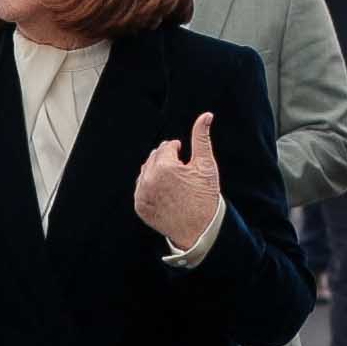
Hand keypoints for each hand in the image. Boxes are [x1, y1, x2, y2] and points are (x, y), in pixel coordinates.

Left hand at [132, 110, 222, 253]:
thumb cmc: (205, 197)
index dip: (177, 151)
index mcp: (164, 167)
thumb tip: (206, 116)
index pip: (166, 146)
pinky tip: (166, 193)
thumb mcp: (206, 165)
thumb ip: (202, 138)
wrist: (199, 229)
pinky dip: (151, 187)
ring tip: (174, 183)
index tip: (185, 161)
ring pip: (146, 171)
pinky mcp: (139, 206)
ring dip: (157, 172)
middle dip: (166, 160)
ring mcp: (142, 194)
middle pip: (154, 157)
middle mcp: (149, 179)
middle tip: (180, 172)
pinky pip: (141, 188)